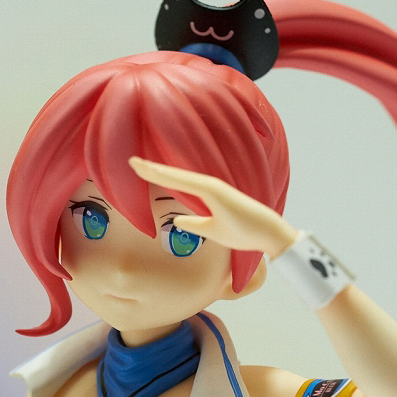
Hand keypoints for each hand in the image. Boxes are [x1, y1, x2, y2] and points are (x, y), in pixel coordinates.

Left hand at [129, 157, 296, 258]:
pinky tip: (158, 173)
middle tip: (128, 160)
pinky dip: (174, 177)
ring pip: (179, 176)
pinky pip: (191, 183)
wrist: (268, 236)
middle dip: (151, 169)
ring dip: (158, 170)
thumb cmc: (244, 232)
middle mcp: (208, 185)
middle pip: (173, 175)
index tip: (135, 169)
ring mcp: (213, 186)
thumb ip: (194, 225)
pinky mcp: (219, 191)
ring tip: (136, 164)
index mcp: (206, 192)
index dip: (155, 175)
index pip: (174, 182)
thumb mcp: (211, 231)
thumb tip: (177, 221)